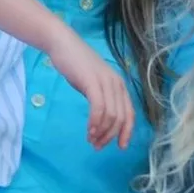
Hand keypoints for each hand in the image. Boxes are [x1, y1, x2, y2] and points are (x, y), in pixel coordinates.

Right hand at [46, 35, 135, 149]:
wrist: (63, 45)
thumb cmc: (77, 66)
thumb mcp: (94, 85)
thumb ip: (102, 100)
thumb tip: (104, 123)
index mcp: (120, 86)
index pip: (130, 114)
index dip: (127, 132)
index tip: (120, 147)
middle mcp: (117, 84)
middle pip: (120, 118)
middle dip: (110, 136)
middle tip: (97, 146)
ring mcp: (106, 82)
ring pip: (110, 115)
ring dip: (101, 132)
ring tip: (91, 140)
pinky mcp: (93, 81)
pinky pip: (98, 107)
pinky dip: (95, 122)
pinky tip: (89, 130)